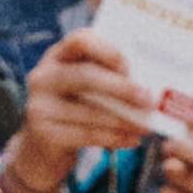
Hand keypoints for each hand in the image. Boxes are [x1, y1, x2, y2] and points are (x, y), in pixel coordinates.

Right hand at [10, 27, 159, 192]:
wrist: (41, 151)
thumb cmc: (74, 112)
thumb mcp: (84, 90)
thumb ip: (106, 80)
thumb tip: (153, 85)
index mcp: (57, 57)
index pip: (80, 40)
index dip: (107, 50)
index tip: (130, 66)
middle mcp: (43, 77)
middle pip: (86, 76)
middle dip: (121, 88)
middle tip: (149, 99)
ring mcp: (39, 106)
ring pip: (90, 111)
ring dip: (123, 119)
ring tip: (146, 125)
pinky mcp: (44, 133)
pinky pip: (86, 134)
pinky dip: (114, 138)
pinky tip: (133, 140)